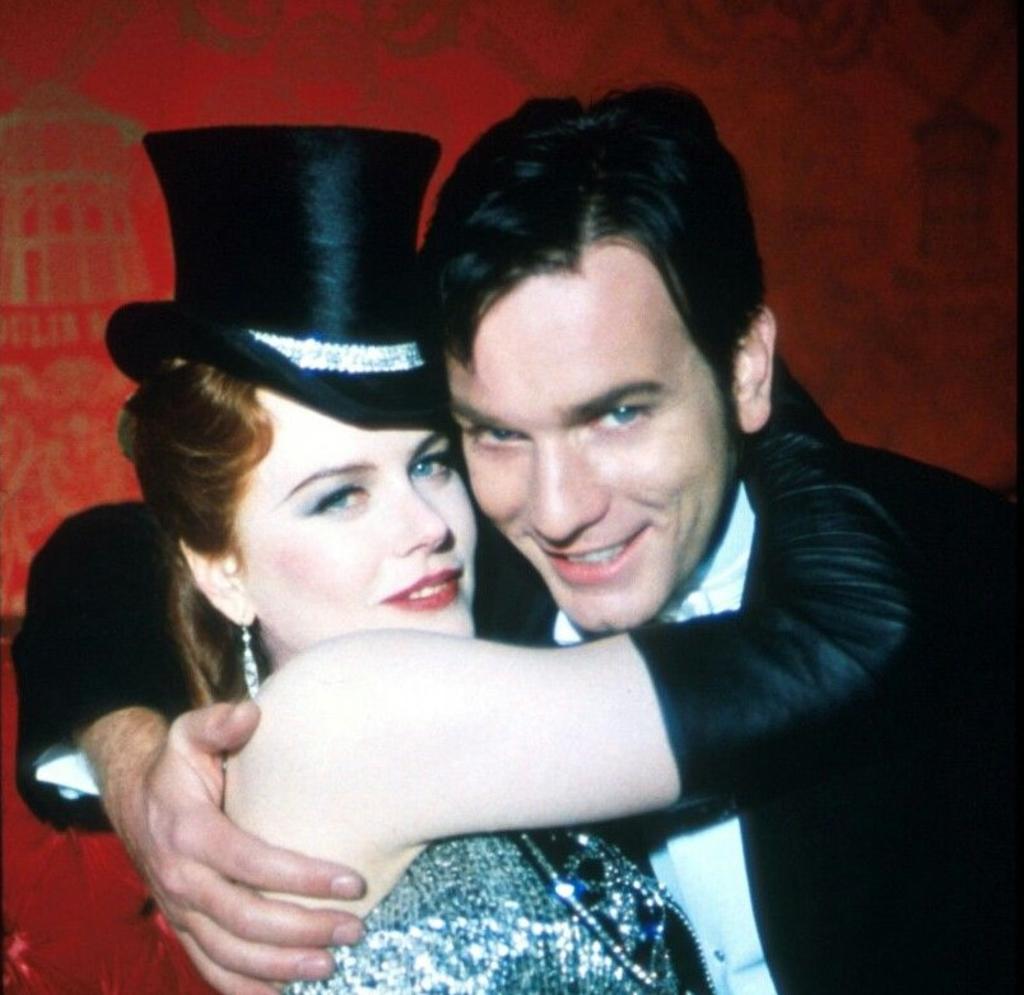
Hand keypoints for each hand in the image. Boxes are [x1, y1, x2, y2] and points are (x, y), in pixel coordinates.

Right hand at [93, 702, 365, 994]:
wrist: (134, 799)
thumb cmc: (178, 764)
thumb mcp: (191, 733)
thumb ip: (219, 722)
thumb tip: (251, 712)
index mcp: (190, 833)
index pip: (252, 862)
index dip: (302, 876)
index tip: (352, 881)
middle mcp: (182, 879)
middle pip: (245, 918)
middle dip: (303, 928)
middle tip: (354, 928)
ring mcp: (180, 910)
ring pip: (230, 952)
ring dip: (282, 964)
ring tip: (332, 962)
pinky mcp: (183, 926)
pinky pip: (210, 967)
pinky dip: (244, 987)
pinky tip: (283, 992)